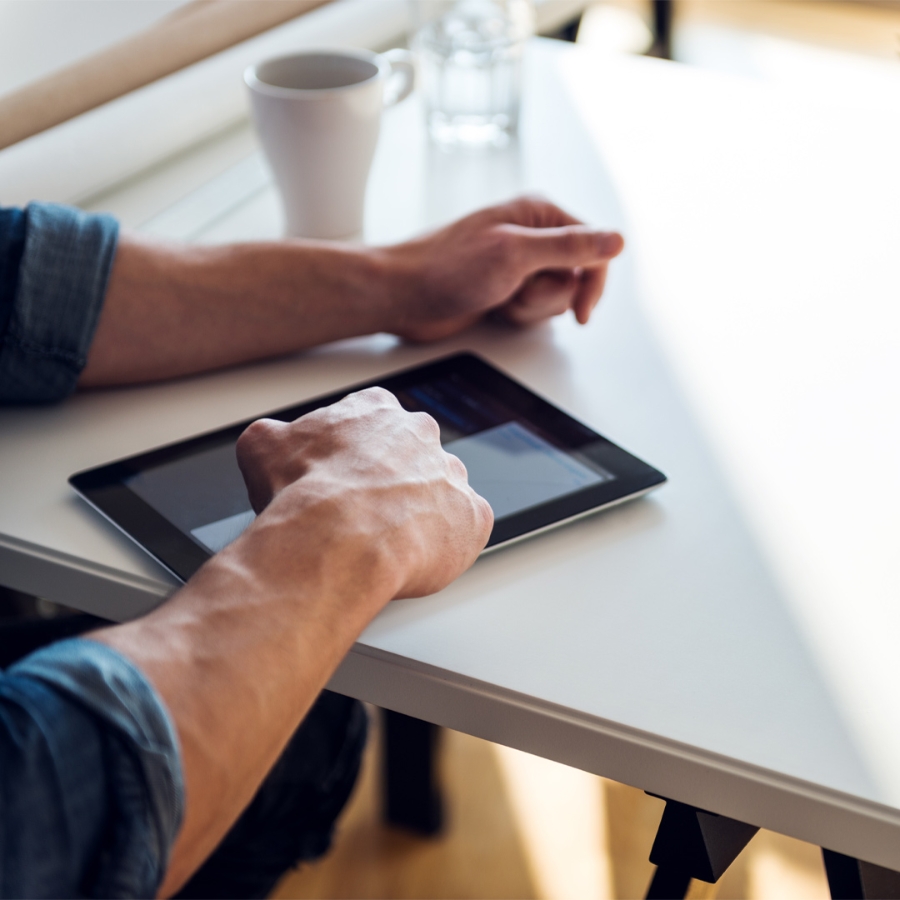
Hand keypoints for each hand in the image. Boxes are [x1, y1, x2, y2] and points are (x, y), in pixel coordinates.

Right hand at [235, 387, 492, 599]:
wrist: (338, 539)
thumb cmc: (304, 493)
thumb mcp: (261, 448)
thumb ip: (274, 437)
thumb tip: (268, 443)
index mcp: (376, 410)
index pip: (372, 423)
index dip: (354, 455)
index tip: (342, 477)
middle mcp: (421, 433)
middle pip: (410, 456)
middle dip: (390, 483)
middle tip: (363, 514)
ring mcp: (452, 474)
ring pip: (440, 493)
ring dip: (420, 514)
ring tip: (386, 544)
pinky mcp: (474, 517)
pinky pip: (466, 529)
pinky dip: (446, 544)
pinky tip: (416, 557)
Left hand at [382, 196, 624, 341]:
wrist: (402, 295)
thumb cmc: (447, 268)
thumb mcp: (515, 254)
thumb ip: (570, 247)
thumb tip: (617, 239)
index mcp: (539, 213)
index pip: (594, 247)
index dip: (592, 282)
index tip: (581, 313)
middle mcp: (532, 236)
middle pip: (575, 277)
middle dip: (549, 296)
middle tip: (516, 291)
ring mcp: (518, 265)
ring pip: (555, 298)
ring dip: (531, 308)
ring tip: (499, 298)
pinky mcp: (506, 289)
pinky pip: (533, 309)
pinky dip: (518, 316)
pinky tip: (493, 308)